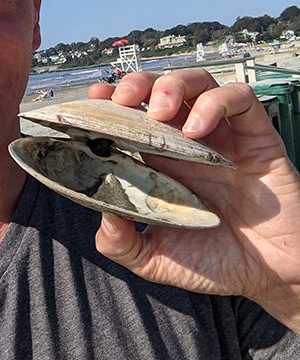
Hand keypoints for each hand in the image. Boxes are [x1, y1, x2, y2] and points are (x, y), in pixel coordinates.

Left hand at [86, 69, 299, 332]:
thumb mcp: (154, 260)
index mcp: (159, 161)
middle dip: (136, 83)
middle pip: (159, 88)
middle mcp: (187, 142)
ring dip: (172, 86)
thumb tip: (101, 214)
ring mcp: (222, 136)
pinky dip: (214, 104)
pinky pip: (240, 99)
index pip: (131, 115)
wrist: (269, 276)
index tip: (90, 102)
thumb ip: (121, 243)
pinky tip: (196, 130)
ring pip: (198, 82)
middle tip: (120, 100)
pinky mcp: (256, 137)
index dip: (109, 102)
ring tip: (158, 111)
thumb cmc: (213, 262)